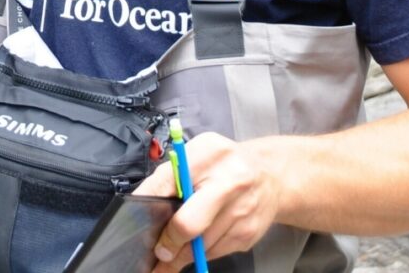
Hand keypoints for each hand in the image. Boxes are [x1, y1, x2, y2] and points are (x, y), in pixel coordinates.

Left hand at [132, 132, 282, 271]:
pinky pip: (214, 253)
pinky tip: (195, 247)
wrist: (271, 177)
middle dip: (167, 243)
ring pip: (199, 247)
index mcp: (208, 154)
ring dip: (180, 254)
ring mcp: (241, 211)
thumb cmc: (224, 165)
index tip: (137, 226)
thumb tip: (140, 207)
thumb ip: (169, 175)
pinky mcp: (248, 234)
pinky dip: (200, 254)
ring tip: (169, 254)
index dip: (148, 208)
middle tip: (157, 251)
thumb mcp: (196, 154)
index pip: (167, 183)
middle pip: (187, 225)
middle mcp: (229, 182)